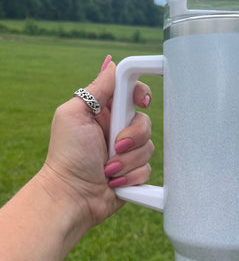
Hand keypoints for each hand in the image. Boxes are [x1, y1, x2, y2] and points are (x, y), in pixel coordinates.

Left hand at [39, 56, 153, 235]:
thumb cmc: (67, 155)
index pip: (133, 92)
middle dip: (132, 136)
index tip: (141, 101)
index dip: (141, 94)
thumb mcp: (74, 114)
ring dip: (127, 161)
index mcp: (104, 111)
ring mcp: (127, 151)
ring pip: (148, 146)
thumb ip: (95, 89)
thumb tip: (112, 63)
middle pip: (145, 121)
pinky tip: (114, 181)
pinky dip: (131, 176)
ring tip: (107, 169)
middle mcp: (117, 129)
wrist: (72, 196)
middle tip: (114, 146)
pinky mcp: (134, 171)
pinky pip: (148, 168)